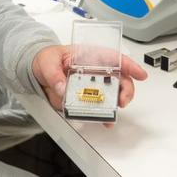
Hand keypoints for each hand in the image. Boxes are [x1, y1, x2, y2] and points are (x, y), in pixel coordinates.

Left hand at [31, 44, 147, 124]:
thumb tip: (62, 86)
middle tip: (123, 100)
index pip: (114, 58)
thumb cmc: (46, 59)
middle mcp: (95, 70)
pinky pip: (99, 107)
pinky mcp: (86, 98)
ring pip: (113, 93)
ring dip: (117, 103)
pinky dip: (104, 115)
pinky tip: (106, 121)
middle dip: (126, 89)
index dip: (129, 65)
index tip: (140, 74)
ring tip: (114, 112)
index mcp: (89, 56)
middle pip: (120, 78)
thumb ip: (53, 74)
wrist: (36, 71)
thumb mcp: (47, 61)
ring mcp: (92, 85)